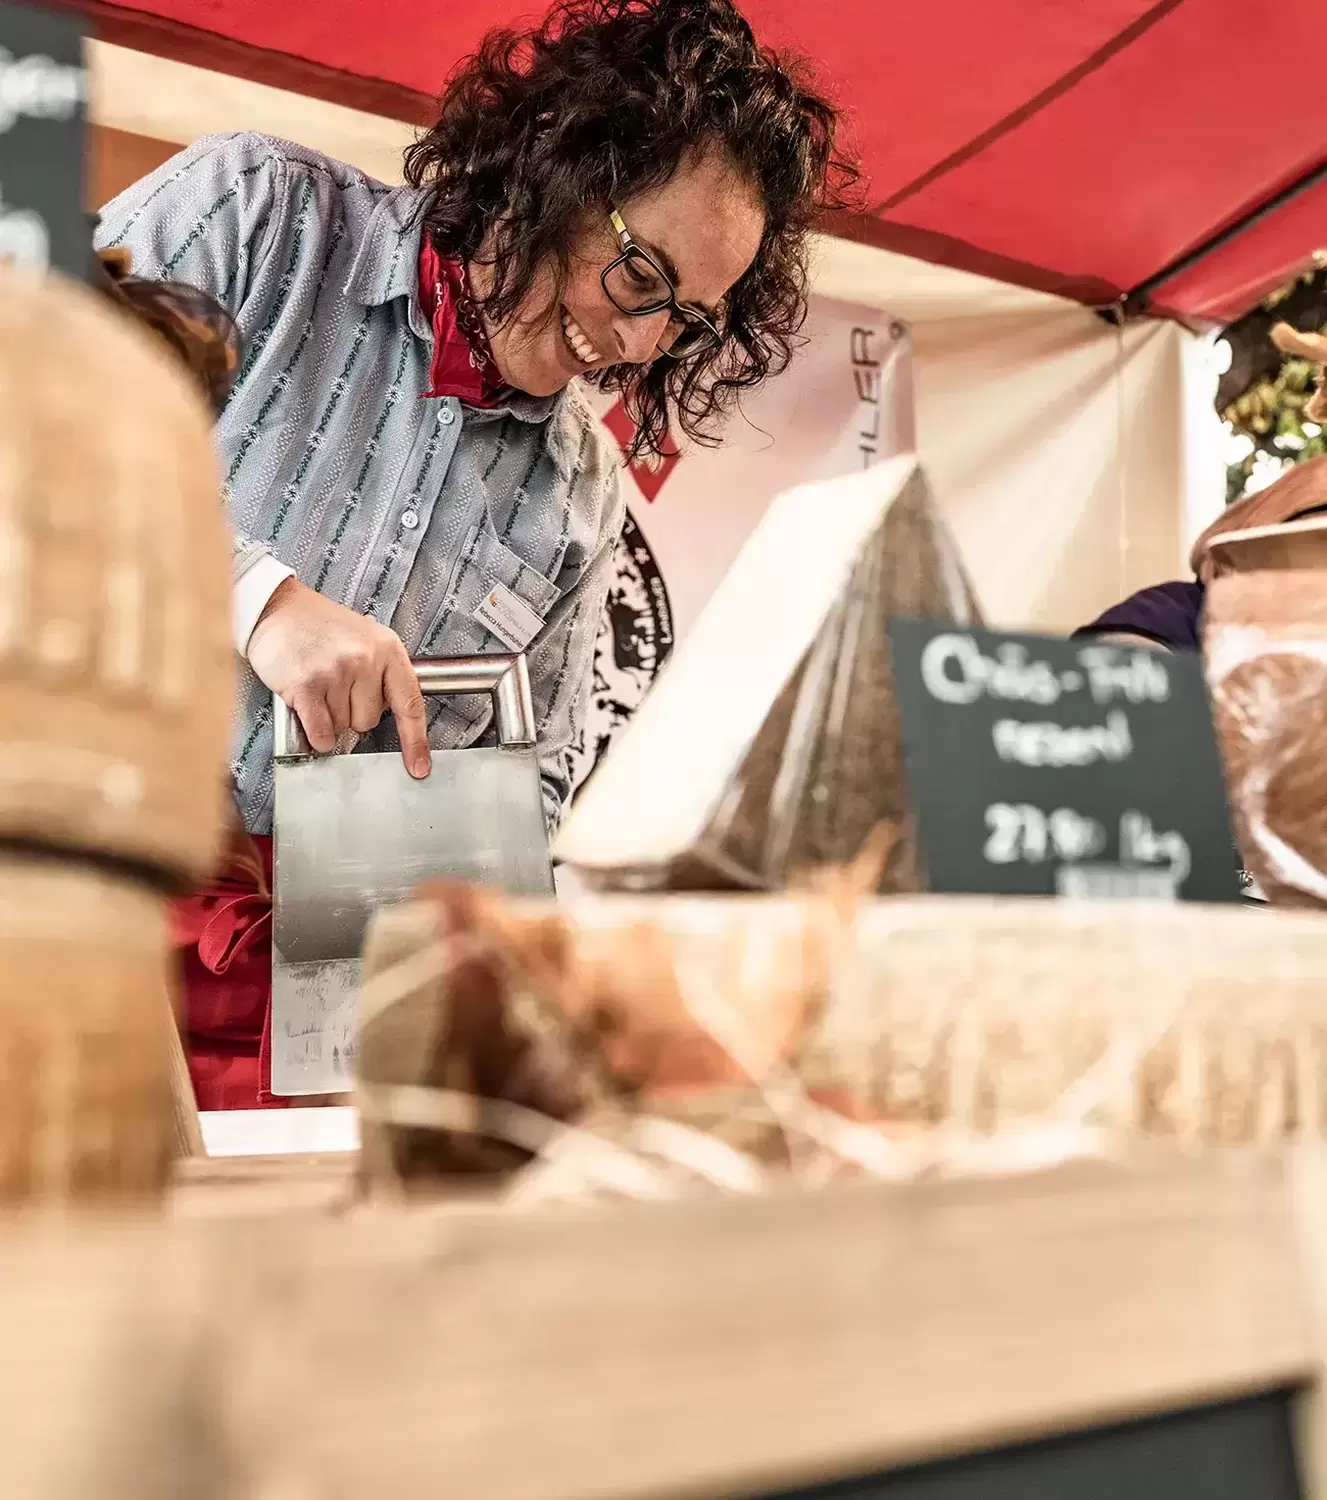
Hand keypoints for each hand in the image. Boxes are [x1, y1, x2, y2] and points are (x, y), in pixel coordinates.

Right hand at [247, 578, 430, 777]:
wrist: (277, 609)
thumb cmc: (321, 626)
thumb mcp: (366, 639)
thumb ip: (382, 676)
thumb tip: (389, 718)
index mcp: (387, 649)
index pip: (410, 704)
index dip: (416, 740)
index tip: (419, 767)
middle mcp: (366, 659)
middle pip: (369, 721)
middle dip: (351, 712)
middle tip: (335, 685)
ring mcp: (337, 672)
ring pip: (343, 727)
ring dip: (329, 716)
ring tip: (319, 684)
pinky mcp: (307, 685)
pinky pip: (321, 732)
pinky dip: (315, 732)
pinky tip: (308, 708)